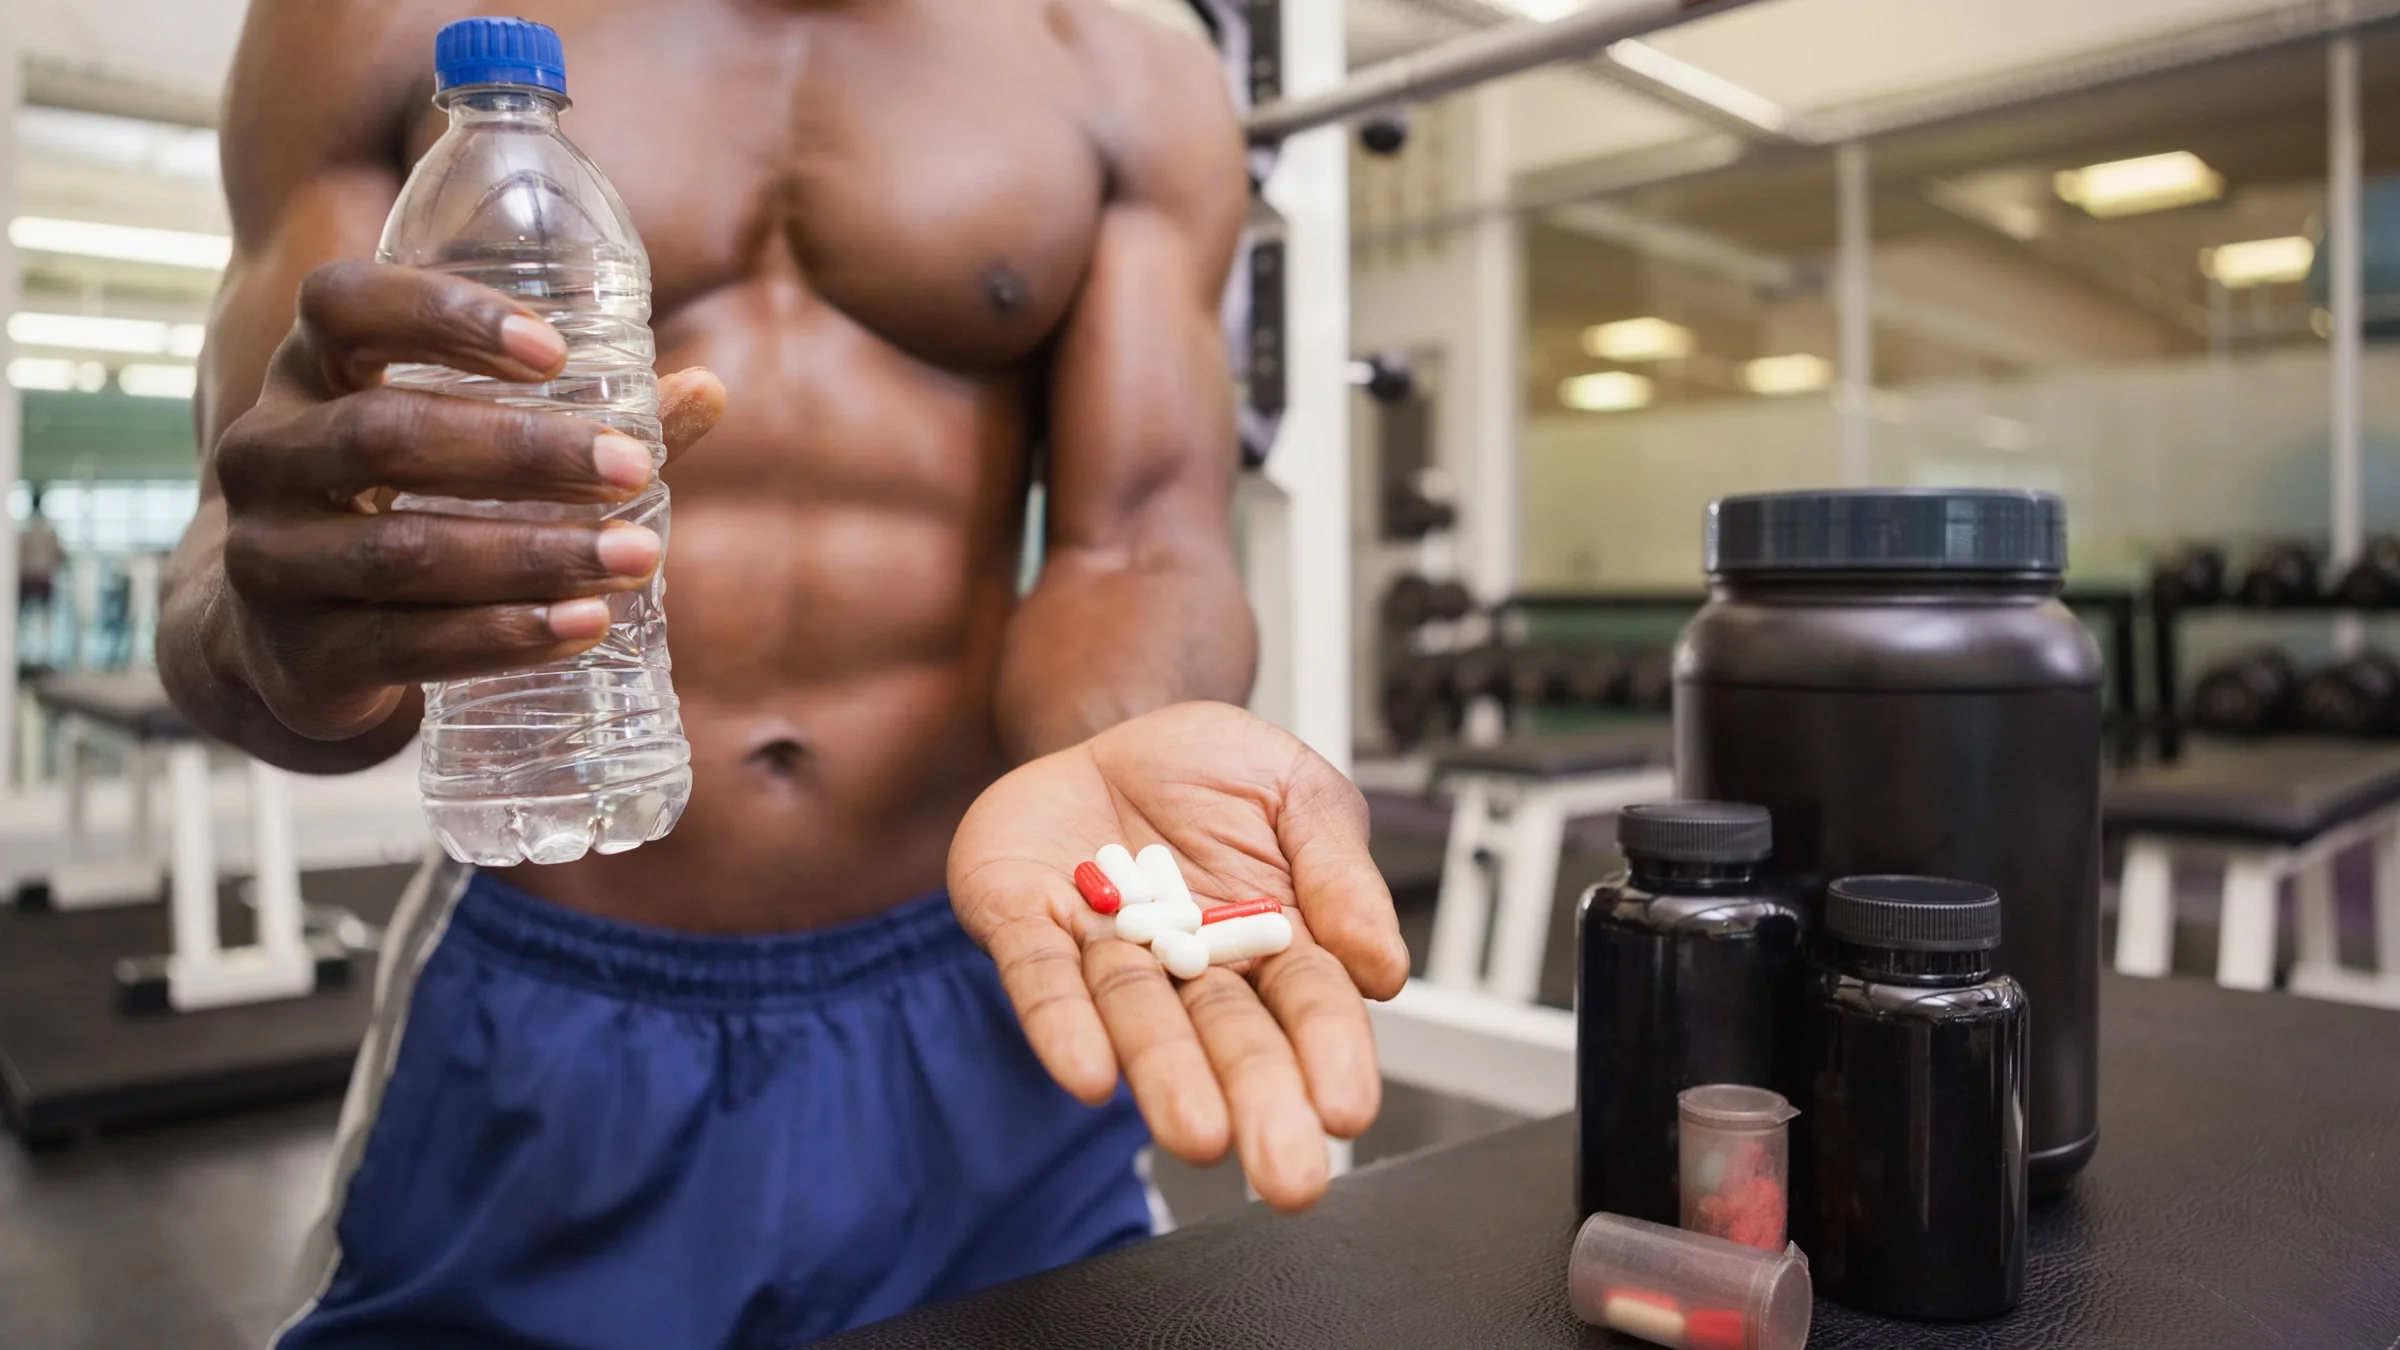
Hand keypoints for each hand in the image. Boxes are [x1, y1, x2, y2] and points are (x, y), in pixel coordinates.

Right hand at [210, 259, 726, 739]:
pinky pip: (404, 645)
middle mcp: (265, 453)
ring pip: (400, 551)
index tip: (555, 350)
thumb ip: (574, 416)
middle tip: (630, 470)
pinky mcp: (297, 655)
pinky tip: (584, 625)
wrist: (287, 644)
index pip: (344, 304)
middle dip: (520, 452)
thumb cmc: (401, 505)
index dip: (443, 315)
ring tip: (635, 559)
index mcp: (307, 371)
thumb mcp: (459, 442)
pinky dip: (504, 635)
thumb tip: (707, 390)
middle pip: (384, 435)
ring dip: (530, 555)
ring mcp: (267, 558)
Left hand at [949, 701, 1410, 1212]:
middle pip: (1228, 1037)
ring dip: (1166, 1078)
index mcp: (1271, 940)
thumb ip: (1340, 868)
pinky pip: (1041, 981)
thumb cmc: (1211, 775)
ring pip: (1137, 1022)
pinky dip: (1062, 1025)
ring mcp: (1106, 953)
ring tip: (1196, 1134)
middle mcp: (1187, 966)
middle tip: (1285, 1174)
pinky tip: (1086, 1071)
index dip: (1330, 1055)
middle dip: (1257, 1101)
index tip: (1345, 1109)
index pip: (1309, 1005)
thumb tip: (1384, 966)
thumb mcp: (1299, 792)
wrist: (1107, 735)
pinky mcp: (1025, 926)